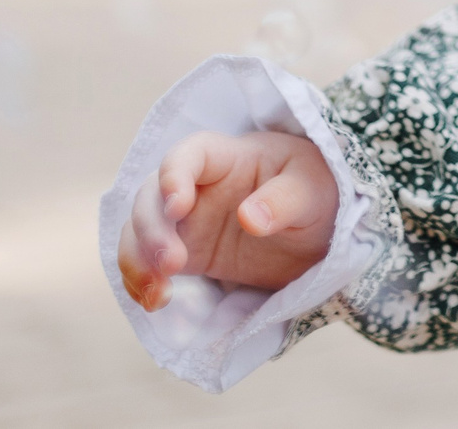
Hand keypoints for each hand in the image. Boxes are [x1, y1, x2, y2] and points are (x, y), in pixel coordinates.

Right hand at [118, 130, 335, 310]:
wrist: (319, 232)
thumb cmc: (316, 193)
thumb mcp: (312, 190)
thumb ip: (284, 200)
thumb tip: (250, 218)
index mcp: (230, 157)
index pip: (190, 154)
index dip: (174, 174)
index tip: (178, 205)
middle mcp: (198, 186)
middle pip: (151, 196)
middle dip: (152, 229)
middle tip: (173, 264)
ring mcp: (187, 221)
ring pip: (139, 231)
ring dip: (138, 259)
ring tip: (158, 294)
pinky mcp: (186, 254)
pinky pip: (147, 263)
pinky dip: (141, 282)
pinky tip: (154, 302)